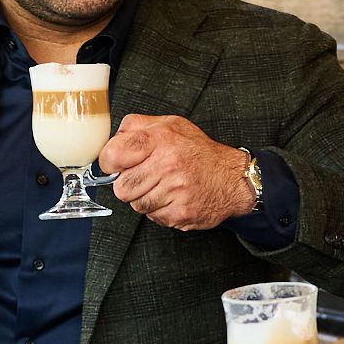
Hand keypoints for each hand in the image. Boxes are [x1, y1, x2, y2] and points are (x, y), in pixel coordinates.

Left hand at [99, 113, 254, 231]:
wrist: (232, 178)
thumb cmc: (199, 151)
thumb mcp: (170, 125)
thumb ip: (138, 127)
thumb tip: (111, 140)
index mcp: (161, 139)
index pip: (113, 155)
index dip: (110, 163)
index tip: (117, 164)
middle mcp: (168, 163)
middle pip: (122, 187)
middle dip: (130, 185)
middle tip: (146, 178)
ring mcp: (176, 190)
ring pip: (136, 205)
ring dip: (146, 199)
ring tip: (164, 187)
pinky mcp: (181, 213)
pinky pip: (153, 218)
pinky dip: (160, 211)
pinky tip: (174, 198)